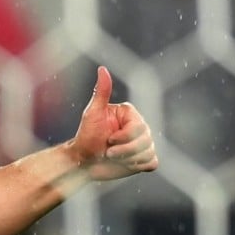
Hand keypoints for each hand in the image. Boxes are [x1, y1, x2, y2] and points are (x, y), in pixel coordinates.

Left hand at [68, 66, 158, 180]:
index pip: (139, 128)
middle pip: (146, 142)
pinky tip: (125, 164)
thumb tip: (102, 69)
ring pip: (148, 153)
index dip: (123, 138)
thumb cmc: (85, 136)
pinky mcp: (144, 159)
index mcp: (131, 115)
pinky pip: (152, 163)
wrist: (83, 160)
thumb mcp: (92, 113)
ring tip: (113, 157)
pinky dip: (139, 165)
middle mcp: (140, 127)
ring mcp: (143, 143)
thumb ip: (101, 92)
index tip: (107, 139)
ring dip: (128, 159)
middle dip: (124, 151)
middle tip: (108, 152)